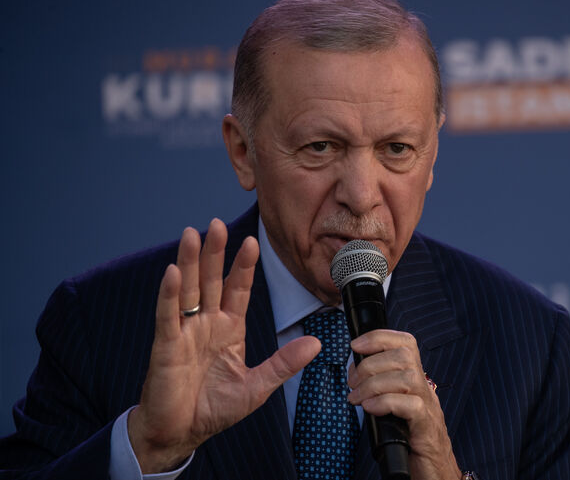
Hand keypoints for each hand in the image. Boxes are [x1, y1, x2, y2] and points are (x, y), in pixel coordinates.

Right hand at [128, 219, 320, 472]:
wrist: (182, 432)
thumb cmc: (215, 408)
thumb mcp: (258, 386)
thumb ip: (283, 363)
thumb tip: (317, 344)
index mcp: (229, 329)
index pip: (238, 290)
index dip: (244, 266)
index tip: (252, 241)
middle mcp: (206, 324)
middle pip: (211, 280)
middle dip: (215, 252)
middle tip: (217, 223)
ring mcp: (185, 332)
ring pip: (188, 289)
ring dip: (190, 262)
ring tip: (192, 233)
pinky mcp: (166, 346)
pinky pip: (167, 315)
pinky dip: (169, 293)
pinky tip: (173, 271)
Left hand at [347, 330, 461, 479]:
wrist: (433, 473)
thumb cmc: (408, 441)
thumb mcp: (392, 408)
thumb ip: (380, 389)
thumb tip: (354, 373)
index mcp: (415, 381)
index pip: (405, 343)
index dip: (380, 337)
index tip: (356, 345)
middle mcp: (425, 389)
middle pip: (405, 355)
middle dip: (371, 363)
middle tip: (352, 382)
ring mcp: (429, 408)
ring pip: (407, 377)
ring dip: (374, 383)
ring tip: (356, 398)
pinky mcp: (426, 428)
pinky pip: (411, 405)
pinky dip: (385, 402)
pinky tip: (370, 409)